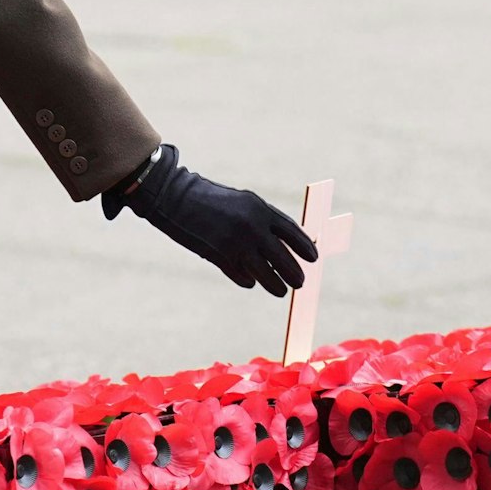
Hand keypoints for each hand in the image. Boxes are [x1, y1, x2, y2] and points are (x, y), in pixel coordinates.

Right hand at [105, 145, 316, 296]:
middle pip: (284, 259)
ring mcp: (235, 244)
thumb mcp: (245, 203)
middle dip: (294, 273)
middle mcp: (252, 227)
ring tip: (281, 290)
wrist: (176, 199)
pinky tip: (251, 281)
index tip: (314, 259)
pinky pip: (243, 277)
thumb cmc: (214, 200)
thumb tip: (292, 242)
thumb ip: (267, 221)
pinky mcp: (220, 258)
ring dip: (276, 285)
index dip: (306, 248)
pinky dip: (249, 280)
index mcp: (260, 209)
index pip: (293, 233)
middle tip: (299, 282)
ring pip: (266, 275)